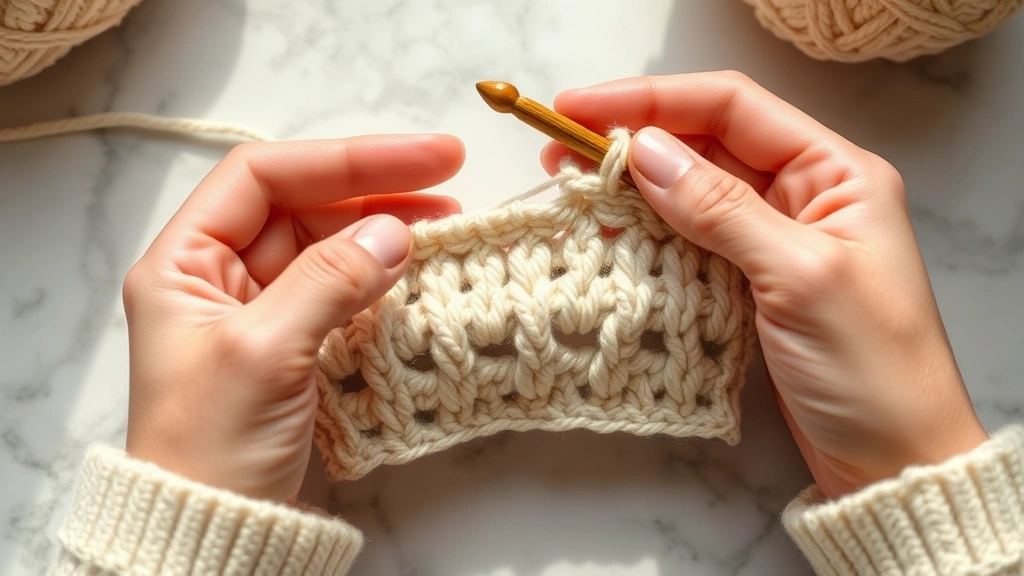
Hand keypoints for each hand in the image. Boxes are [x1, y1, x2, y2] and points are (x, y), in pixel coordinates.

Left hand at [123, 135, 464, 502]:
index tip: (423, 159)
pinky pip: (344, 292)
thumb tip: (395, 231)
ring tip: (447, 226)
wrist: (215, 534)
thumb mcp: (265, 353)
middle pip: (304, 205)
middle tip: (450, 183)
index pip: (265, 177)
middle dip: (374, 191)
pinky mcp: (297, 344)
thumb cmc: (210, 449)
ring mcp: (262, 311)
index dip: (346, 159)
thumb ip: (328, 282)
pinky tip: (420, 272)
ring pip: (330, 246)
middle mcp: (220, 277)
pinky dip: (384, 279)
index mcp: (185, 263)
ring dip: (385, 232)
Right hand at [542, 72, 987, 498]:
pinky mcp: (750, 282)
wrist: (893, 461)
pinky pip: (690, 241)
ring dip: (633, 189)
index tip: (578, 110)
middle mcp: (804, 195)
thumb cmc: (871, 369)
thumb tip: (643, 152)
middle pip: (705, 146)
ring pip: (691, 194)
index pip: (731, 109)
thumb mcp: (798, 276)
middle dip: (632, 143)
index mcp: (834, 174)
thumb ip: (721, 209)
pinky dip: (648, 234)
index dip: (651, 101)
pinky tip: (609, 234)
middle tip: (559, 154)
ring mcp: (773, 240)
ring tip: (572, 191)